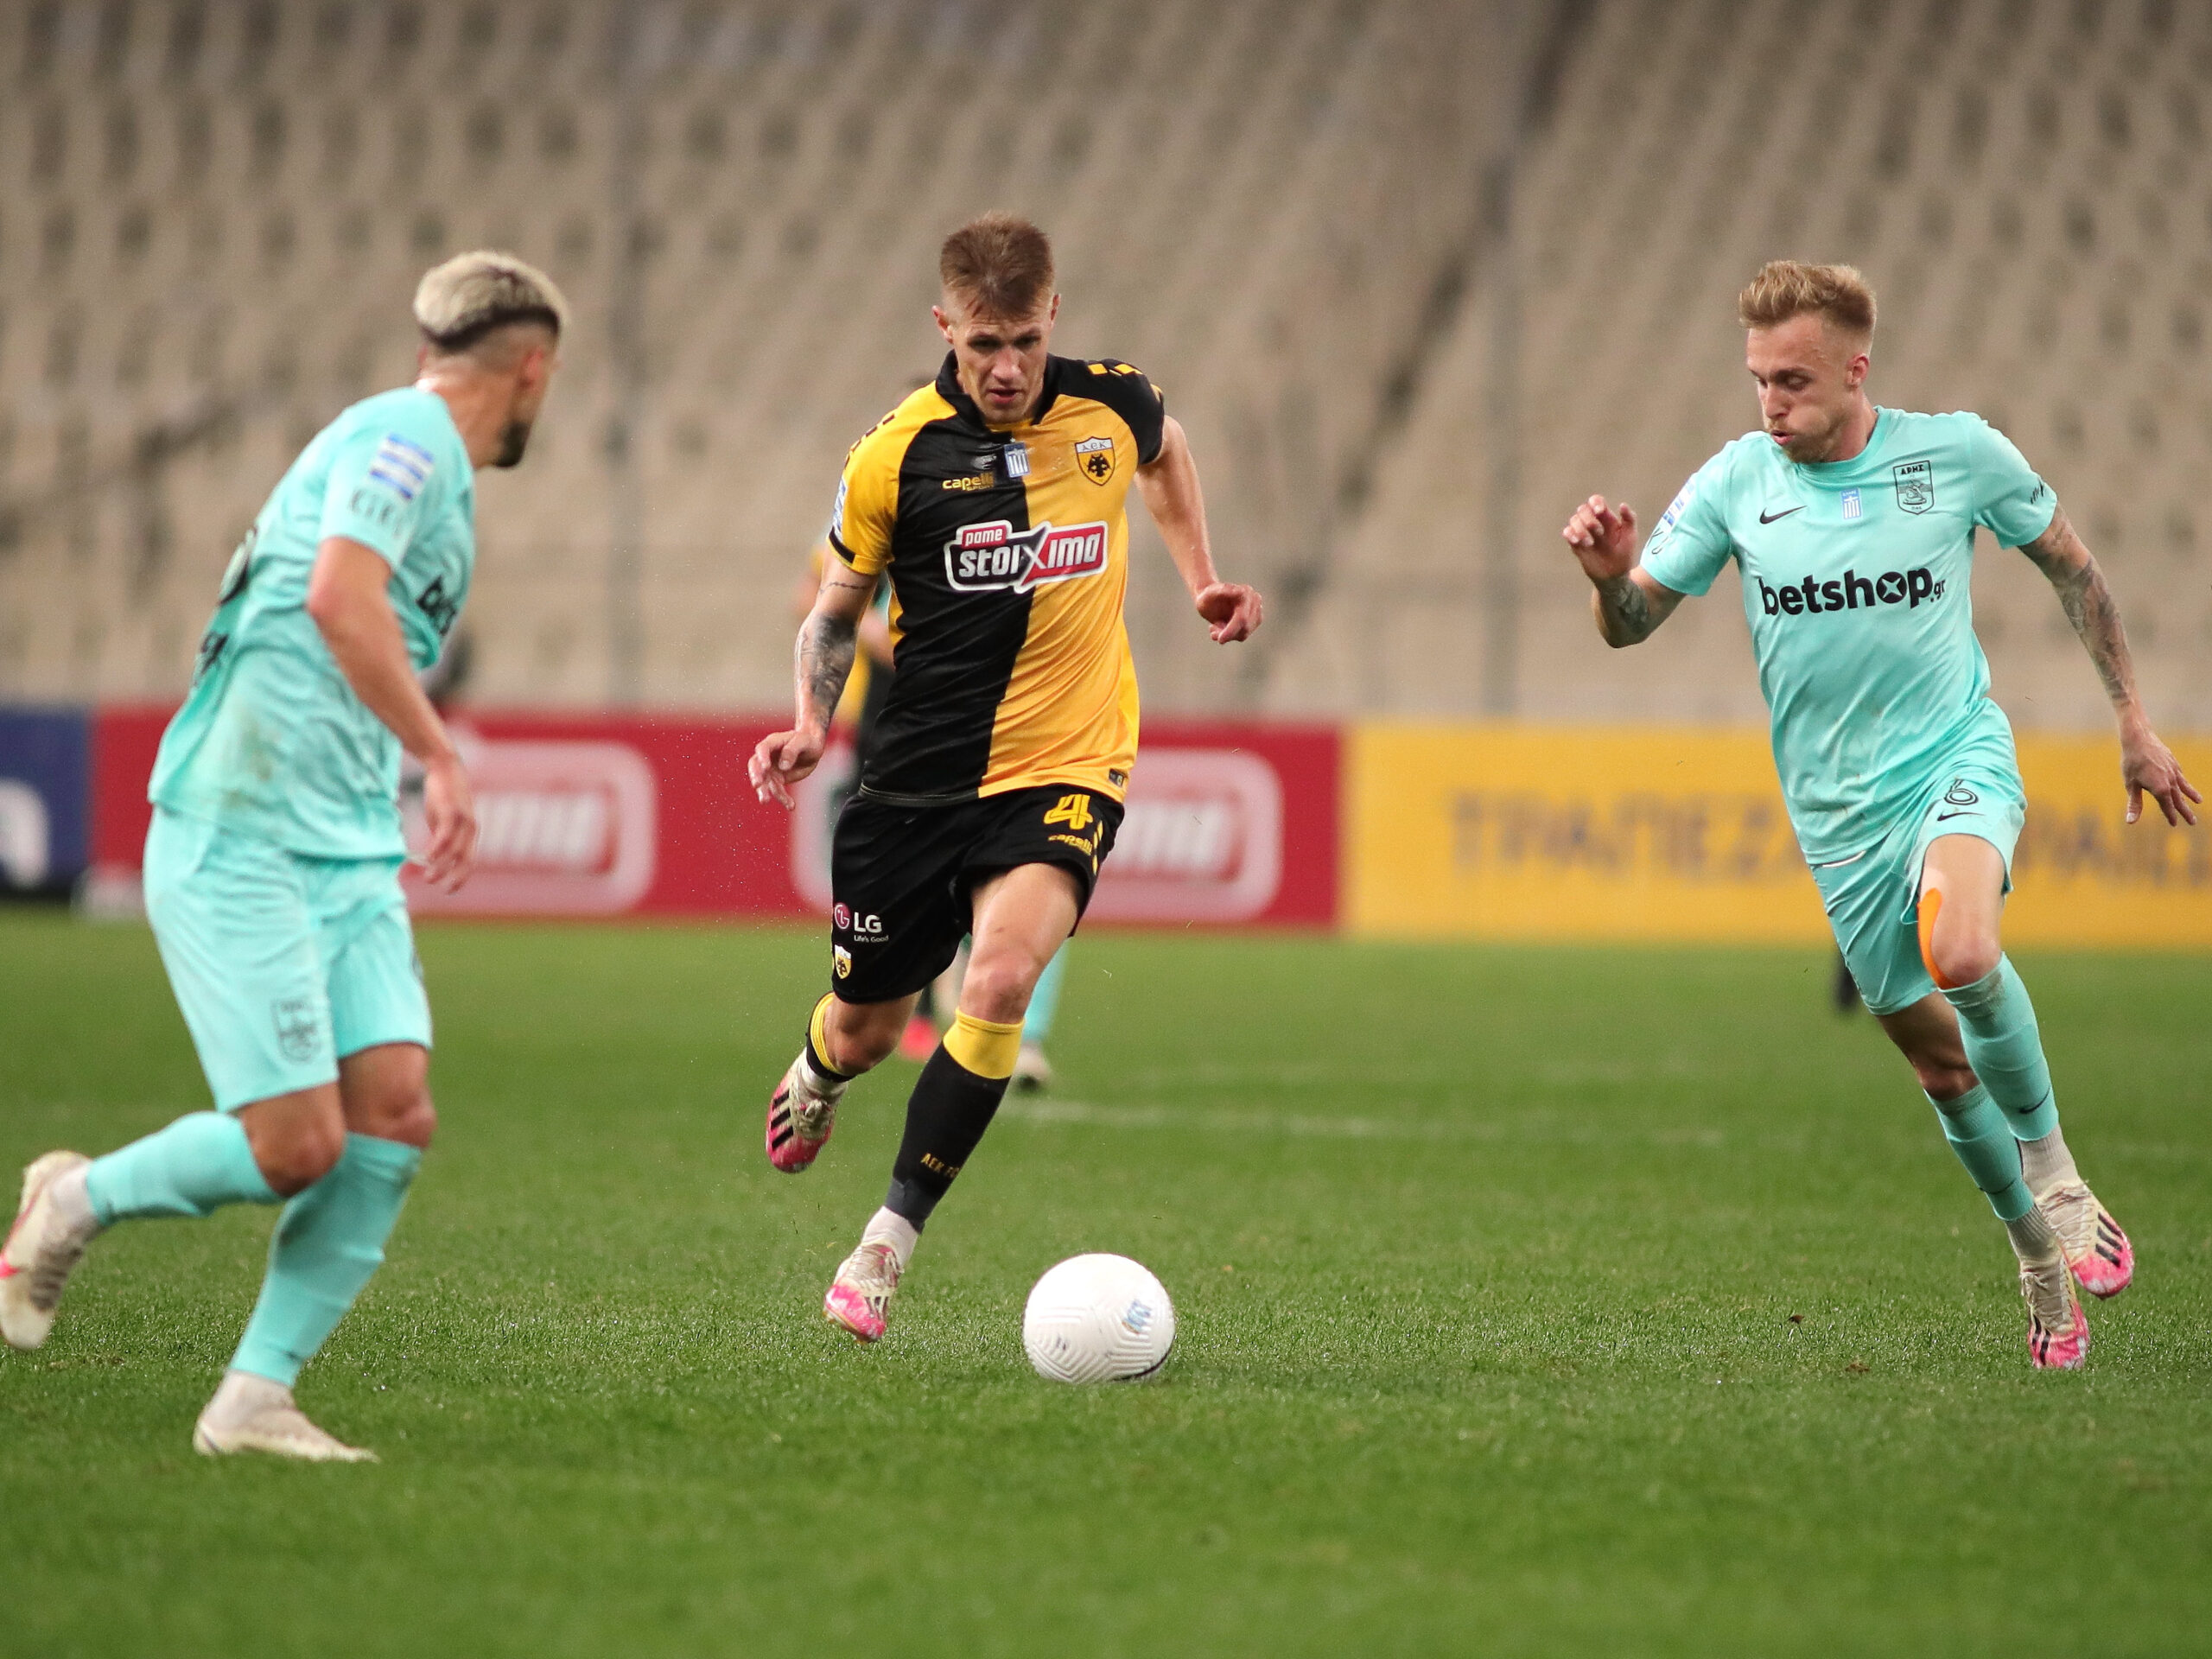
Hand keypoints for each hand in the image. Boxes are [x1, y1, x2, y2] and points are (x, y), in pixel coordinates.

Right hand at [419, 753, 478, 892]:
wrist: (444, 768)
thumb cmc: (442, 796)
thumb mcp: (442, 821)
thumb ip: (441, 838)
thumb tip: (432, 857)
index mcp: (470, 833)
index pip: (470, 861)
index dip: (461, 877)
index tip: (450, 890)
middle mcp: (470, 829)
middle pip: (466, 860)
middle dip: (455, 877)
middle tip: (442, 890)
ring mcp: (463, 820)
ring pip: (454, 851)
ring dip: (440, 867)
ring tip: (427, 878)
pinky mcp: (452, 812)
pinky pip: (445, 836)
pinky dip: (436, 849)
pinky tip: (427, 859)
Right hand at [749, 726, 826, 809]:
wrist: (812, 749)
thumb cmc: (807, 741)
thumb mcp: (804, 742)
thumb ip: (792, 750)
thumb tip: (783, 766)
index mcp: (773, 742)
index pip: (763, 749)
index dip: (762, 757)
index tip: (766, 767)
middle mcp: (768, 757)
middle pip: (756, 766)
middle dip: (756, 775)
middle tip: (757, 784)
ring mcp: (771, 769)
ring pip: (765, 782)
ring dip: (765, 791)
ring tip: (765, 801)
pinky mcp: (777, 780)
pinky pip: (777, 790)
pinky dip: (783, 799)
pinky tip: (790, 806)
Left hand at [1195, 581, 1261, 642]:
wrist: (1209, 599)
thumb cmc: (1207, 595)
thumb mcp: (1210, 593)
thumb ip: (1223, 590)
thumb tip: (1240, 591)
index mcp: (1246, 592)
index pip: (1242, 618)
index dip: (1231, 630)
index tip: (1219, 640)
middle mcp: (1254, 601)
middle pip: (1245, 628)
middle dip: (1228, 634)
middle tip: (1212, 632)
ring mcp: (1256, 611)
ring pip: (1244, 634)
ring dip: (1227, 635)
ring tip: (1214, 627)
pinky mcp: (1254, 621)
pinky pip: (1243, 635)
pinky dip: (1230, 635)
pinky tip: (1220, 628)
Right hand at [1562, 495, 1639, 583]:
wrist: (1614, 575)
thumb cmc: (1624, 555)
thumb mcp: (1631, 536)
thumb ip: (1629, 519)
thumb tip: (1622, 504)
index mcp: (1606, 518)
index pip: (1596, 501)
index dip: (1595, 502)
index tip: (1600, 511)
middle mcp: (1593, 522)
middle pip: (1583, 509)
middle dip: (1589, 518)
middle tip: (1599, 532)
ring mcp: (1583, 533)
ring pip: (1573, 520)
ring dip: (1580, 529)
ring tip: (1590, 543)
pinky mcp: (1575, 544)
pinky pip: (1567, 532)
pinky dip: (1570, 534)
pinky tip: (1577, 542)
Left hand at [2120, 715, 2200, 825]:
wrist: (2139, 739)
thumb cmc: (2131, 763)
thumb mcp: (2130, 785)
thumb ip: (2134, 804)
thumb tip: (2130, 822)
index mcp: (2160, 789)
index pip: (2167, 806)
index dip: (2170, 816)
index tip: (2174, 824)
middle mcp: (2170, 781)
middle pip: (2179, 800)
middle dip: (2185, 811)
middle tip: (2193, 822)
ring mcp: (2174, 771)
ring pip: (2184, 787)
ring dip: (2191, 796)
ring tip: (2198, 801)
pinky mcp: (2173, 763)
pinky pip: (2181, 776)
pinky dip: (2185, 782)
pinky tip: (2185, 785)